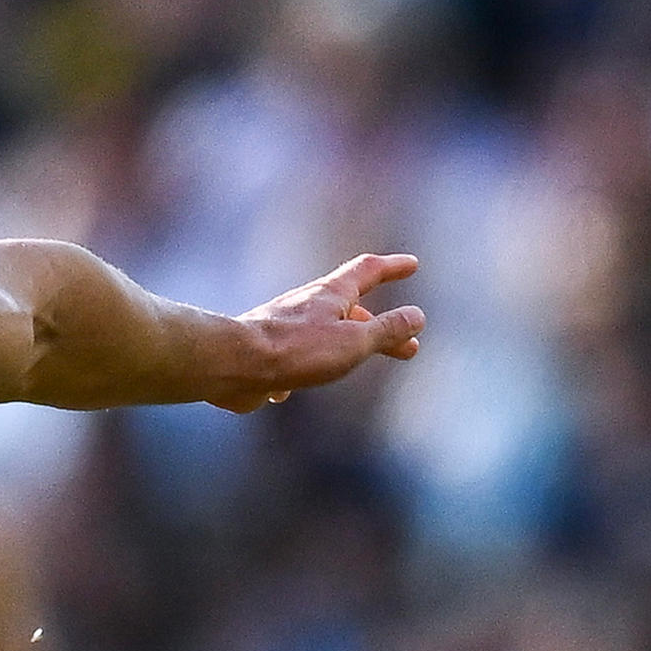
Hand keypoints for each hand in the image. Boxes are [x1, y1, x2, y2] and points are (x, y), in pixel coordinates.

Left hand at [209, 254, 426, 412]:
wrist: (233, 365)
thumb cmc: (296, 350)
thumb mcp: (354, 341)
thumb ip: (387, 330)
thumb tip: (417, 317)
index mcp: (331, 294)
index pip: (368, 270)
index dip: (392, 267)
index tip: (411, 264)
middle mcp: (307, 305)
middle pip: (351, 310)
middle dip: (381, 326)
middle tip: (409, 347)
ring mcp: (284, 327)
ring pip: (324, 333)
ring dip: (348, 346)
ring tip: (359, 362)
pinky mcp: (266, 353)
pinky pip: (294, 356)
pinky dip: (308, 364)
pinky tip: (296, 386)